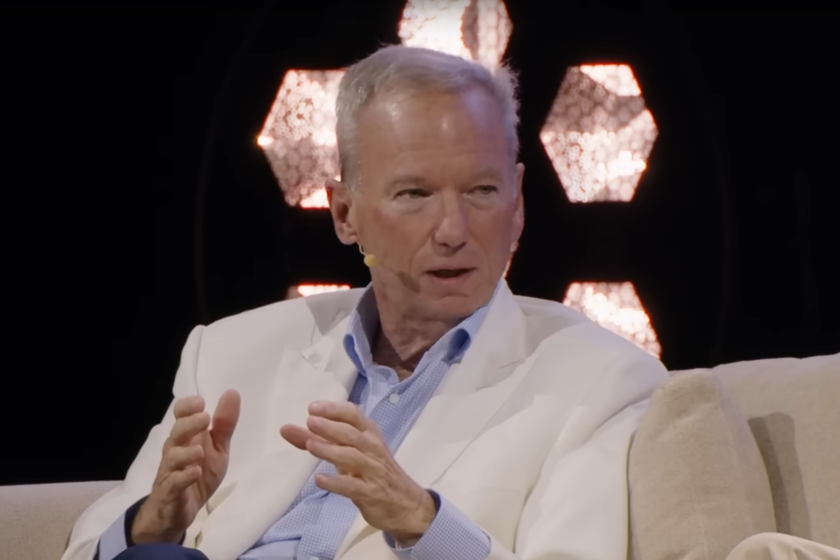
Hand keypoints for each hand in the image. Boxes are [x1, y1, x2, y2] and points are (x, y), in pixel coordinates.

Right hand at [132, 390, 240, 543]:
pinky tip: (194, 472)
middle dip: (189, 424)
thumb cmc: (198, 474)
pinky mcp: (170, 493)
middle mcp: (175, 450)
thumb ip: (224, 424)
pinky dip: (183, 477)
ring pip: (172, 458)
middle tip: (204, 418)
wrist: (177, 512)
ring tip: (200, 450)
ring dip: (186, 452)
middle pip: (176, 433)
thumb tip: (232, 392)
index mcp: (186, 437)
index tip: (200, 402)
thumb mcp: (217, 448)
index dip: (187, 407)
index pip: (180, 416)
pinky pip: (173, 483)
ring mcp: (170, 472)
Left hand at [280, 402, 436, 545]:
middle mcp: (372, 449)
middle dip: (331, 426)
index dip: (334, 410)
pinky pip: (352, 486)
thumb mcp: (348, 453)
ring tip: (310, 445)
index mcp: (369, 434)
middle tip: (310, 421)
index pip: (353, 415)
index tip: (313, 407)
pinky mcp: (371, 493)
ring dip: (330, 450)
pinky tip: (320, 479)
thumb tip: (287, 429)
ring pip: (352, 457)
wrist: (405, 504)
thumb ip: (319, 440)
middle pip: (352, 434)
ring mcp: (373, 471)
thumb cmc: (372, 472)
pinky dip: (336, 482)